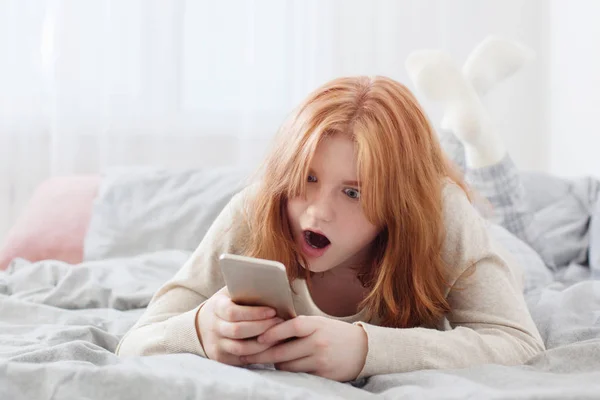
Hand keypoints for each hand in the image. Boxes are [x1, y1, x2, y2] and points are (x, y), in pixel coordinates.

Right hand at [197, 287, 283, 365]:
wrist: (203, 325)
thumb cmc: (227, 304)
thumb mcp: (231, 293)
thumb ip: (246, 288)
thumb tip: (273, 285)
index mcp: (216, 307)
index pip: (233, 312)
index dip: (254, 313)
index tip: (273, 311)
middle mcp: (214, 327)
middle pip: (238, 331)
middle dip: (262, 327)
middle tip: (281, 322)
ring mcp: (216, 345)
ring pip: (242, 349)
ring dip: (263, 343)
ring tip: (279, 335)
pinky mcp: (222, 358)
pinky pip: (243, 360)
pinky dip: (259, 355)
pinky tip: (271, 347)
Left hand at [240, 315, 367, 381]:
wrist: (362, 349)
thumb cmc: (333, 333)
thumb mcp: (318, 323)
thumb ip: (297, 325)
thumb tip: (266, 329)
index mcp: (317, 325)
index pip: (292, 326)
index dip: (273, 332)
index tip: (258, 338)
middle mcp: (319, 342)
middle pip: (283, 352)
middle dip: (262, 355)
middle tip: (247, 355)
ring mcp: (321, 360)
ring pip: (287, 367)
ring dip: (276, 364)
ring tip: (271, 360)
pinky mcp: (324, 375)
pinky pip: (298, 375)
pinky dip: (289, 372)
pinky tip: (286, 367)